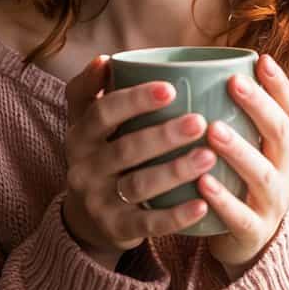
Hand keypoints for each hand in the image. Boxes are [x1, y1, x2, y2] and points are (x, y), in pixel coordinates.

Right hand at [62, 55, 216, 269]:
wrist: (87, 217)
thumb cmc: (99, 154)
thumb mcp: (86, 123)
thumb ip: (91, 90)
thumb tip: (105, 60)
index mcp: (80, 135)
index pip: (102, 113)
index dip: (134, 100)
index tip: (170, 88)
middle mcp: (83, 168)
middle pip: (124, 150)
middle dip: (163, 135)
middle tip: (200, 122)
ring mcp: (99, 201)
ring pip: (139, 185)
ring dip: (175, 171)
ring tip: (208, 156)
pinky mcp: (116, 230)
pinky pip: (148, 224)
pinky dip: (176, 216)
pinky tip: (203, 204)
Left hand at [200, 54, 288, 278]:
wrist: (248, 245)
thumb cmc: (237, 185)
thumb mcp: (244, 151)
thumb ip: (228, 117)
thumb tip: (192, 69)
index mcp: (279, 148)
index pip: (288, 111)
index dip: (278, 85)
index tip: (261, 60)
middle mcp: (282, 171)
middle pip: (279, 135)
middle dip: (259, 107)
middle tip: (233, 83)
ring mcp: (271, 203)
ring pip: (261, 175)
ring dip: (238, 150)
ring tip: (213, 130)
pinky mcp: (253, 232)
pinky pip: (240, 216)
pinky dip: (222, 199)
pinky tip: (202, 182)